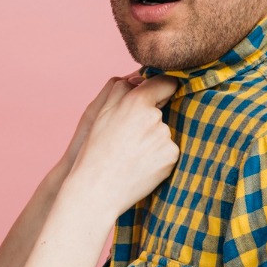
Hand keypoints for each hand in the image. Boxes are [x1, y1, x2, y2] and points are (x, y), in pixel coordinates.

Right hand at [65, 74, 179, 216]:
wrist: (97, 189)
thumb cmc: (95, 150)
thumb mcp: (101, 112)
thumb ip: (121, 88)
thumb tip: (140, 78)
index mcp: (137, 102)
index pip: (166, 82)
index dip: (161, 89)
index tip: (158, 96)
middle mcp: (155, 118)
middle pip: (162, 111)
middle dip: (151, 119)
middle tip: (129, 137)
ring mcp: (165, 138)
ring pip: (164, 132)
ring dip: (153, 140)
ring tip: (132, 154)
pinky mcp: (171, 157)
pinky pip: (169, 151)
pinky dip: (158, 156)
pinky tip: (141, 165)